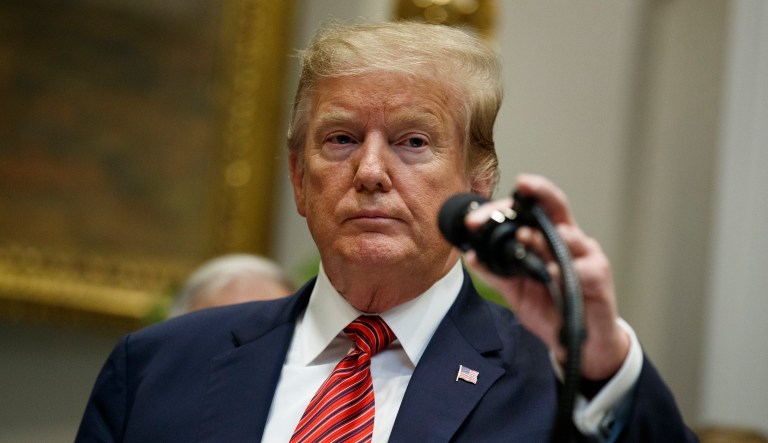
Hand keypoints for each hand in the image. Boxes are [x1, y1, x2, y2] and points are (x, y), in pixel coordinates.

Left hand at [463, 174, 629, 379]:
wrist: (581, 343)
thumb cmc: (552, 309)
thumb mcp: (517, 291)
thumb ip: (496, 272)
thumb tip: (469, 255)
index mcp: (547, 240)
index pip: (528, 212)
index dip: (504, 208)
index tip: (476, 217)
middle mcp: (569, 241)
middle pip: (556, 206)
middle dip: (539, 192)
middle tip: (520, 186)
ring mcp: (586, 257)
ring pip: (568, 235)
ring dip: (543, 236)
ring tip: (524, 237)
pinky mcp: (599, 278)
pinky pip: (582, 268)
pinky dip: (564, 268)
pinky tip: (550, 271)